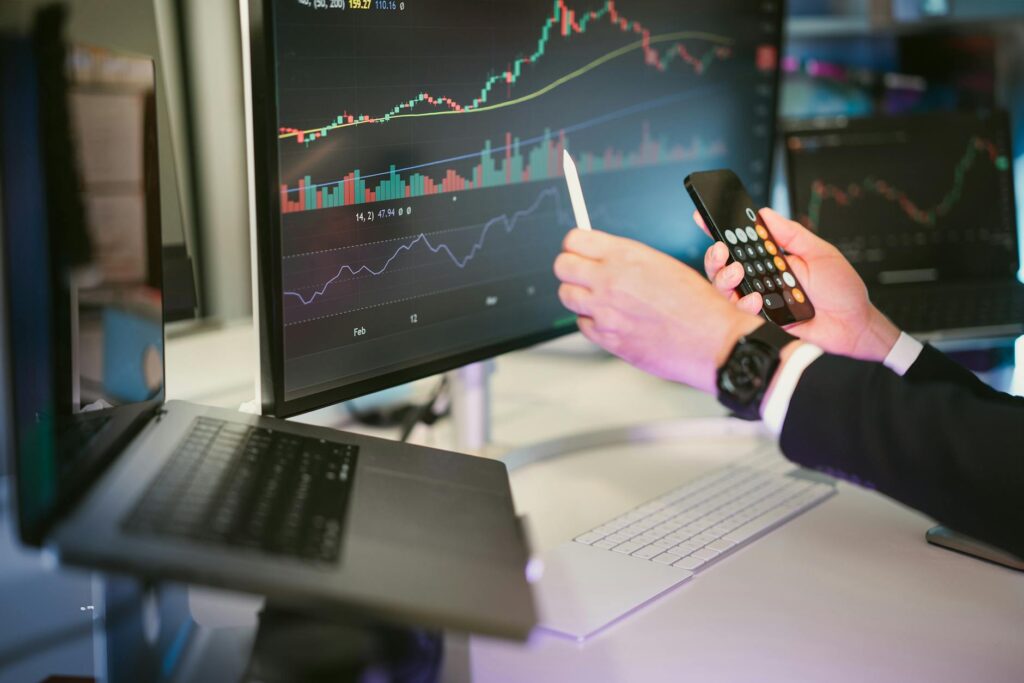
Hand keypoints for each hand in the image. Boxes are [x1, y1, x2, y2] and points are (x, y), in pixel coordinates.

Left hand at [554, 229, 763, 393]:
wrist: (712, 341)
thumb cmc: (697, 305)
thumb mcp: (662, 264)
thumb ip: (625, 259)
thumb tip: (600, 255)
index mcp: (626, 256)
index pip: (574, 240)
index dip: (576, 245)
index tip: (579, 250)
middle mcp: (610, 280)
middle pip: (561, 266)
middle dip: (570, 268)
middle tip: (582, 274)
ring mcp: (605, 311)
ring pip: (567, 296)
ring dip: (579, 296)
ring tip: (600, 299)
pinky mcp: (606, 338)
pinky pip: (582, 324)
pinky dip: (593, 323)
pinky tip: (612, 320)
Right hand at [697, 207, 899, 362]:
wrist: (854, 324)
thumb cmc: (842, 289)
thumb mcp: (820, 252)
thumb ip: (791, 234)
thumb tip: (764, 214)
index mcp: (773, 258)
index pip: (741, 242)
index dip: (719, 230)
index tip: (703, 217)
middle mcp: (762, 277)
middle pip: (723, 266)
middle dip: (714, 257)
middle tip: (722, 252)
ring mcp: (760, 298)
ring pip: (724, 289)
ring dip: (724, 279)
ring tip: (737, 274)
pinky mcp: (762, 319)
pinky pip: (740, 312)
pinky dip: (744, 304)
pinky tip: (758, 300)